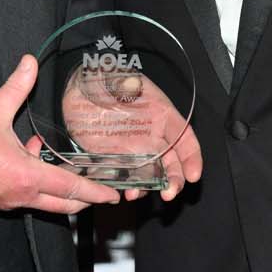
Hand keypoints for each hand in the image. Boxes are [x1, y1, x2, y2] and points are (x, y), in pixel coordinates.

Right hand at [0, 55, 120, 213]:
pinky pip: (27, 195)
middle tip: (99, 191)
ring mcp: (10, 201)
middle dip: (84, 198)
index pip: (72, 189)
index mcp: (27, 177)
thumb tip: (28, 64)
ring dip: (58, 187)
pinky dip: (36, 182)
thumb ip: (16, 87)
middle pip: (64, 205)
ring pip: (45, 201)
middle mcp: (22, 195)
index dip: (95, 192)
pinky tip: (27, 156)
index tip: (111, 196)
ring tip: (60, 164)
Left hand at [61, 69, 201, 200]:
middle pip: (171, 162)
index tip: (193, 175)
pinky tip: (124, 191)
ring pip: (151, 174)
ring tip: (137, 194)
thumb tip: (131, 87)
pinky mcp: (114, 158)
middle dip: (174, 180)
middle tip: (169, 193)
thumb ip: (129, 84)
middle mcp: (151, 135)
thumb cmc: (103, 78)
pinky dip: (128, 187)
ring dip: (149, 188)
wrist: (78, 88)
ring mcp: (134, 148)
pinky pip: (127, 177)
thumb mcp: (120, 77)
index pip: (184, 138)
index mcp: (160, 114)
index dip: (192, 157)